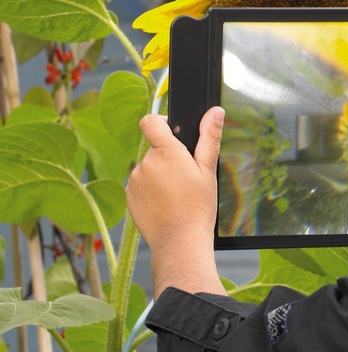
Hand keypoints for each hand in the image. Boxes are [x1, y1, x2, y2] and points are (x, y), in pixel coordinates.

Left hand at [126, 106, 226, 296]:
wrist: (180, 241)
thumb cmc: (199, 207)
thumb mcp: (208, 171)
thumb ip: (209, 138)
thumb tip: (215, 111)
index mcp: (166, 153)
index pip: (150, 122)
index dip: (160, 124)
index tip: (172, 135)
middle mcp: (146, 163)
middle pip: (154, 149)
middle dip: (167, 158)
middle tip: (185, 179)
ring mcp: (135, 180)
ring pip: (148, 168)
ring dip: (159, 176)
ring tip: (175, 196)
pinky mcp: (129, 196)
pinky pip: (140, 185)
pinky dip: (150, 191)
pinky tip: (164, 205)